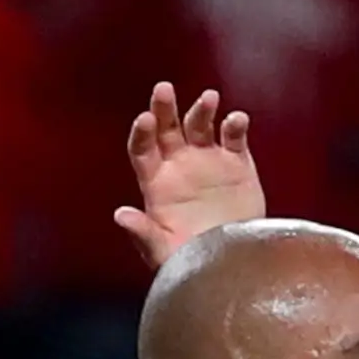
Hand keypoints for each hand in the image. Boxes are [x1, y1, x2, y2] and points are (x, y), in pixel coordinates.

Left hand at [115, 83, 262, 270]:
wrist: (234, 269)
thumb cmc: (193, 265)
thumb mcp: (165, 253)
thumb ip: (144, 234)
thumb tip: (121, 215)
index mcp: (157, 183)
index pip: (142, 149)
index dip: (142, 133)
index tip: (145, 119)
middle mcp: (180, 166)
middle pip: (167, 128)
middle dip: (164, 107)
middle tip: (163, 89)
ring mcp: (209, 161)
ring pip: (200, 125)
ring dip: (202, 110)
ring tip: (209, 99)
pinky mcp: (237, 164)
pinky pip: (234, 136)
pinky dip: (235, 124)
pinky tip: (236, 120)